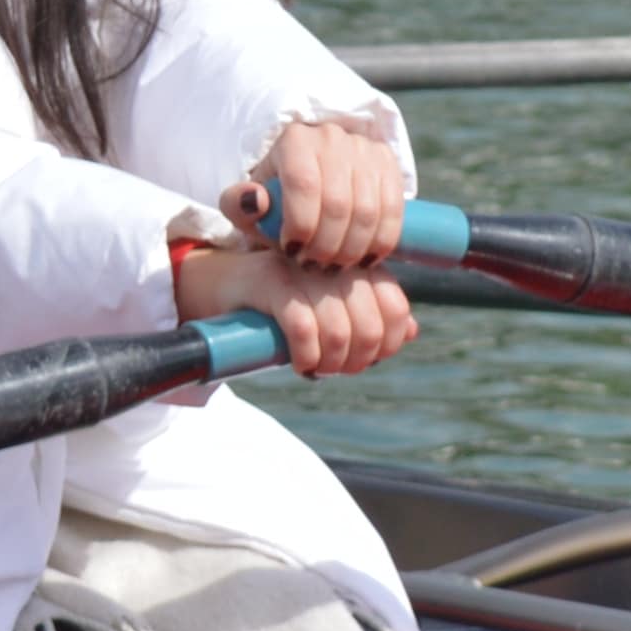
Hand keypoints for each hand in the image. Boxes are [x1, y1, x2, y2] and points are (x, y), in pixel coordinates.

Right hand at [169, 242, 414, 379]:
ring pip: (340, 332)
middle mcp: (334, 261)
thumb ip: (369, 314)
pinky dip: (306, 358)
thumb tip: (412, 331)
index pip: (396, 307)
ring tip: (316, 369)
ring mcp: (303, 269)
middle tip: (335, 369)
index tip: (366, 359)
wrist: (218, 283)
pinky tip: (299, 364)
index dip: (388, 344)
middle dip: (357, 361)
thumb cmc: (280, 299)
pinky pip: (304, 330)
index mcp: (354, 262)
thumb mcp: (327, 305)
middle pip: (371, 327)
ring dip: (331, 365)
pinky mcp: (273, 282)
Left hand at [234, 113, 409, 271]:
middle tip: (315, 267)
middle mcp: (331, 136)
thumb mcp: (246, 204)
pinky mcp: (387, 162)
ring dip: (352, 249)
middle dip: (326, 246)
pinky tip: (364, 260)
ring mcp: (363, 147)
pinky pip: (393, 209)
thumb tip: (256, 200)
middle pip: (338, 203)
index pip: (304, 185)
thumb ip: (238, 205)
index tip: (293, 252)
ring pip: (368, 210)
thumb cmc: (273, 198)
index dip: (301, 226)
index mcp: (294, 140)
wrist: (308, 177)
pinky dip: (381, 241)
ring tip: (335, 266)